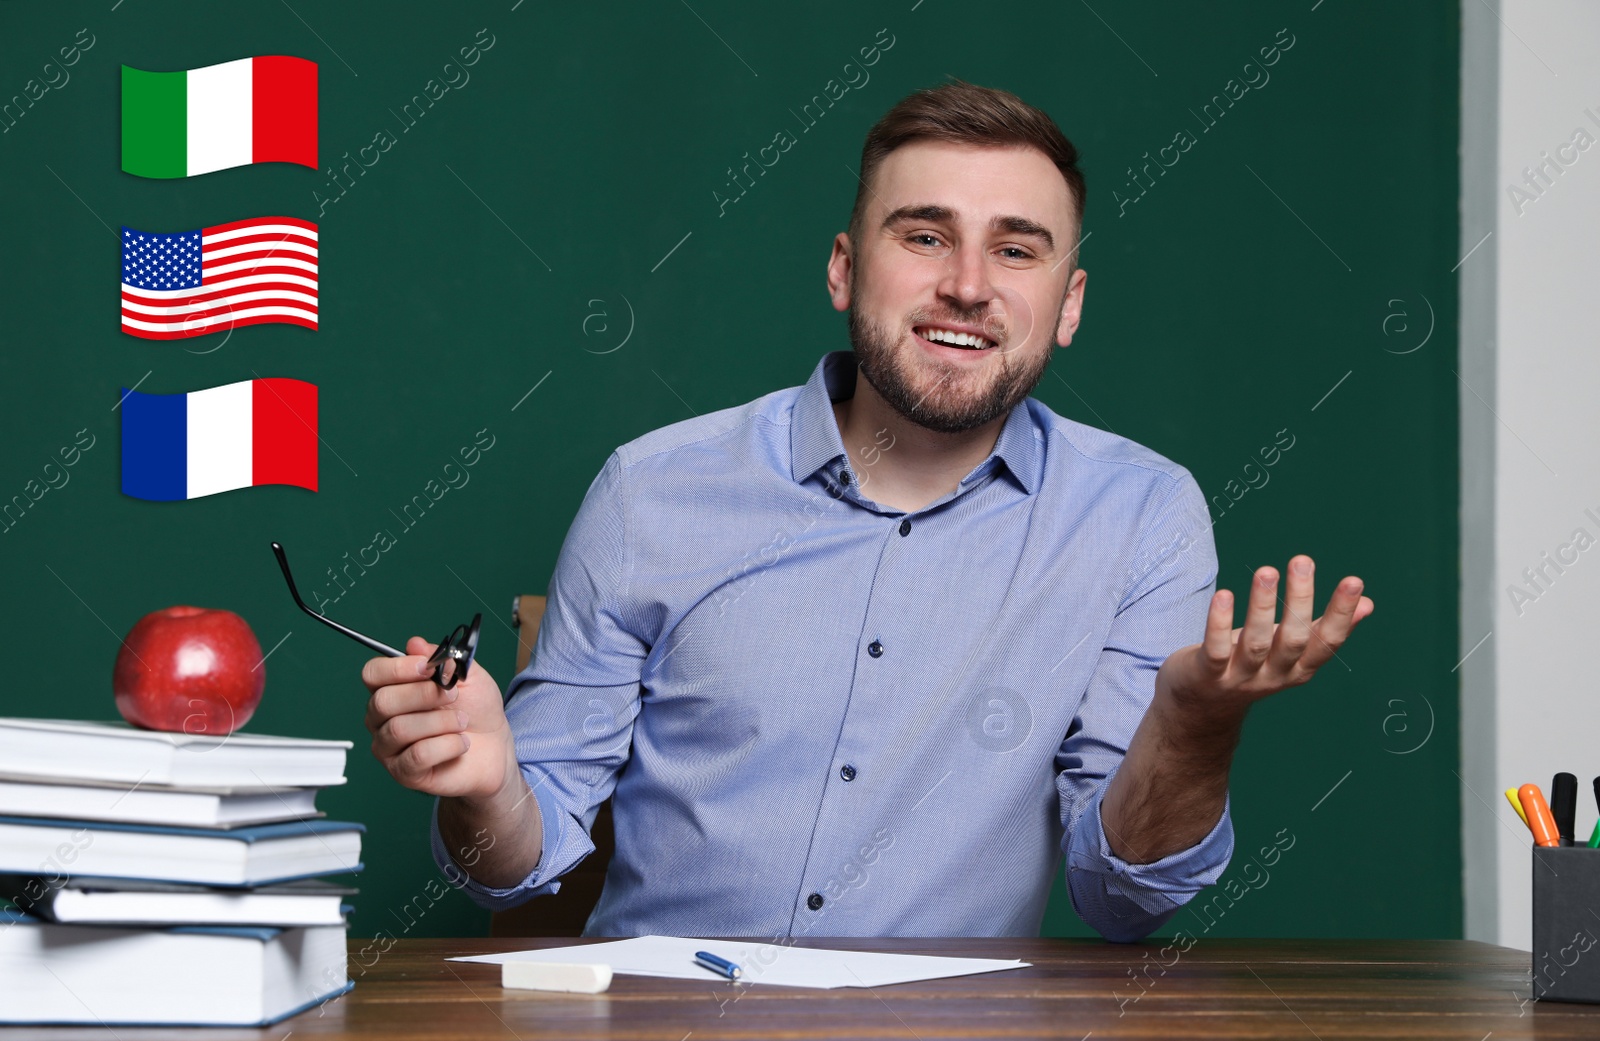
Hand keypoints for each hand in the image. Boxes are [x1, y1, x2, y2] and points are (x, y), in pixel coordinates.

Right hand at [361, 636, 513, 800]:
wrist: (494, 748)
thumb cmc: (476, 709)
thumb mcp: (467, 675)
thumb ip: (442, 658)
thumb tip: (415, 644)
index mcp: (391, 689)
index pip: (373, 673)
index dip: (397, 668)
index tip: (428, 667)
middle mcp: (381, 718)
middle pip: (382, 701)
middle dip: (423, 695)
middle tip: (453, 695)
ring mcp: (389, 747)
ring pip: (399, 729)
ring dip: (441, 721)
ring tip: (462, 721)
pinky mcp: (404, 772)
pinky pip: (417, 755)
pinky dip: (447, 745)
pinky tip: (461, 743)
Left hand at [1157, 554, 1373, 716]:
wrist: (1202, 707)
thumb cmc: (1252, 664)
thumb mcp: (1290, 649)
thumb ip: (1323, 628)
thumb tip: (1368, 603)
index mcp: (1299, 668)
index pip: (1328, 642)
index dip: (1342, 614)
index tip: (1355, 581)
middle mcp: (1274, 675)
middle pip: (1293, 640)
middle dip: (1300, 601)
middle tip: (1303, 560)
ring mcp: (1240, 678)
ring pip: (1256, 643)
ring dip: (1261, 607)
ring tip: (1266, 570)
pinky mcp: (1207, 674)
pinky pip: (1215, 650)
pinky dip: (1219, 623)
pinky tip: (1223, 595)